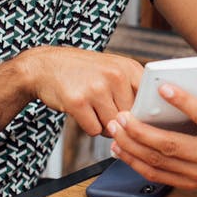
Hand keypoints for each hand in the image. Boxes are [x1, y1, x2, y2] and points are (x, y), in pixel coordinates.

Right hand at [16, 46, 143, 135]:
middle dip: (121, 122)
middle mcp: (115, 75)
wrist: (45, 66)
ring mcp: (96, 88)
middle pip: (131, 117)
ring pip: (113, 126)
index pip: (150, 100)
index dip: (146, 115)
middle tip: (107, 111)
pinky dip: (89, 127)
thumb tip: (151, 121)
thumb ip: (133, 90)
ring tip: (94, 110)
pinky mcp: (78, 102)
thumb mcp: (113, 69)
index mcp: (128, 67)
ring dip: (104, 126)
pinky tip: (82, 112)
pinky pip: (94, 130)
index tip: (141, 120)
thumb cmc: (83, 71)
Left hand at [105, 49, 196, 188]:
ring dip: (133, 146)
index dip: (183, 101)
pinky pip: (157, 175)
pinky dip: (135, 162)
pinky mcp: (188, 183)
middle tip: (123, 115)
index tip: (161, 87)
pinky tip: (121, 147)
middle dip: (143, 131)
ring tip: (116, 128)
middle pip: (172, 145)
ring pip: (159, 161)